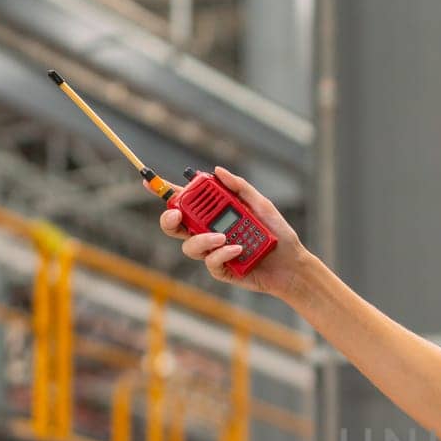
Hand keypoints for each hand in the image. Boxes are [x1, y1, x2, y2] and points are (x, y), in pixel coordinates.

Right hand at [152, 166, 315, 296]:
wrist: (292, 264)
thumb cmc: (278, 234)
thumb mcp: (261, 205)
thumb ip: (239, 188)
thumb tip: (217, 170)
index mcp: (214, 213)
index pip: (185, 201)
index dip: (164, 192)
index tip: (148, 182)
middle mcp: (209, 232)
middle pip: (175, 226)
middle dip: (169, 219)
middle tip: (177, 214)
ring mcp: (213, 252)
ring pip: (189, 246)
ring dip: (201, 239)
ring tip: (222, 237)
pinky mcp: (221, 270)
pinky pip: (211, 262)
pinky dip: (222, 254)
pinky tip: (237, 250)